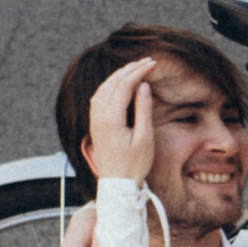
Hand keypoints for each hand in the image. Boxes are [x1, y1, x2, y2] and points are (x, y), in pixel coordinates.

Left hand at [86, 57, 157, 184]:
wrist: (116, 185)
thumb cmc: (133, 165)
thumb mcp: (144, 138)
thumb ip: (143, 109)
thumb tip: (143, 86)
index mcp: (111, 119)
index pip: (124, 85)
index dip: (139, 72)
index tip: (152, 64)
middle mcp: (99, 116)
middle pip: (113, 83)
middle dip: (130, 69)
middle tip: (146, 61)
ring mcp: (94, 120)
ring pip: (104, 88)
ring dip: (119, 75)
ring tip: (135, 68)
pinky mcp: (95, 124)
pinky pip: (100, 96)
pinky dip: (111, 85)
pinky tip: (119, 83)